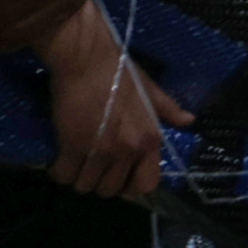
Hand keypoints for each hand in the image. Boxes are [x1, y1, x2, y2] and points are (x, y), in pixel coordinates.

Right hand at [38, 4, 187, 201]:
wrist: (85, 58)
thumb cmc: (118, 70)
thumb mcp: (149, 88)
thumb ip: (168, 109)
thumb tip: (189, 120)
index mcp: (150, 139)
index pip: (146, 185)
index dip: (130, 186)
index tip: (117, 178)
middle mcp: (129, 150)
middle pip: (111, 189)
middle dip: (98, 182)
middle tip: (90, 166)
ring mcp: (101, 150)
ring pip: (86, 185)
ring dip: (78, 177)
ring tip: (73, 162)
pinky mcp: (73, 146)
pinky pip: (64, 175)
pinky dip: (59, 171)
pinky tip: (58, 159)